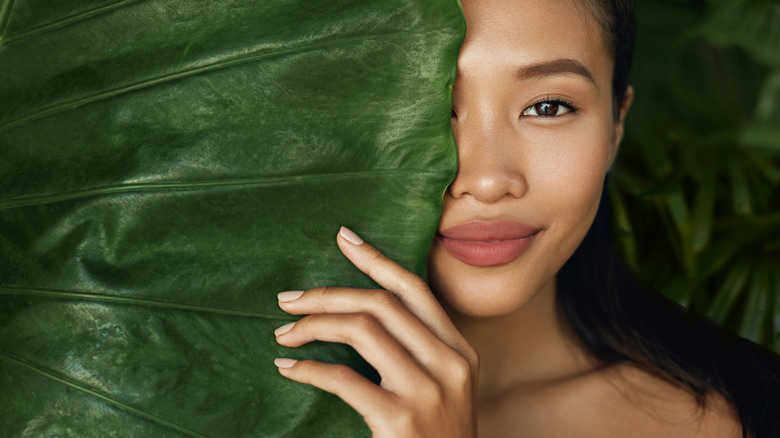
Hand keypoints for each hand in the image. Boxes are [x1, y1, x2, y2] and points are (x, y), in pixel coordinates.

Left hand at [273, 226, 478, 437]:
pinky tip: (289, 367)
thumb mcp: (444, 390)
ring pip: (362, 330)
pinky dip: (308, 369)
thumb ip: (417, 351)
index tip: (344, 238)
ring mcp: (428, 392)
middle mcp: (450, 364)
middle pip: (380, 304)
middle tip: (288, 298)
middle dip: (327, 294)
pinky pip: (343, 378)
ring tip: (284, 332)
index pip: (415, 290)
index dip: (377, 259)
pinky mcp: (400, 420)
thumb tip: (362, 311)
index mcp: (460, 351)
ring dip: (313, 326)